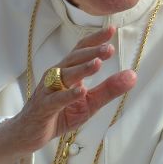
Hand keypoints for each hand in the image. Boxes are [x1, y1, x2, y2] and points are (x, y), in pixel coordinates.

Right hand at [0, 27, 135, 163]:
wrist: (29, 133)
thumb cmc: (60, 114)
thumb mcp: (89, 103)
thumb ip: (109, 89)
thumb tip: (133, 75)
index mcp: (68, 72)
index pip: (81, 50)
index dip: (95, 39)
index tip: (112, 29)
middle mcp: (56, 76)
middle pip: (74, 59)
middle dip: (91, 52)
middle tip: (109, 48)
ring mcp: (48, 91)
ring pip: (65, 75)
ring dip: (81, 69)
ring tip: (97, 63)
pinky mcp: (44, 108)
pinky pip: (57, 99)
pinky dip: (69, 94)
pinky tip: (81, 90)